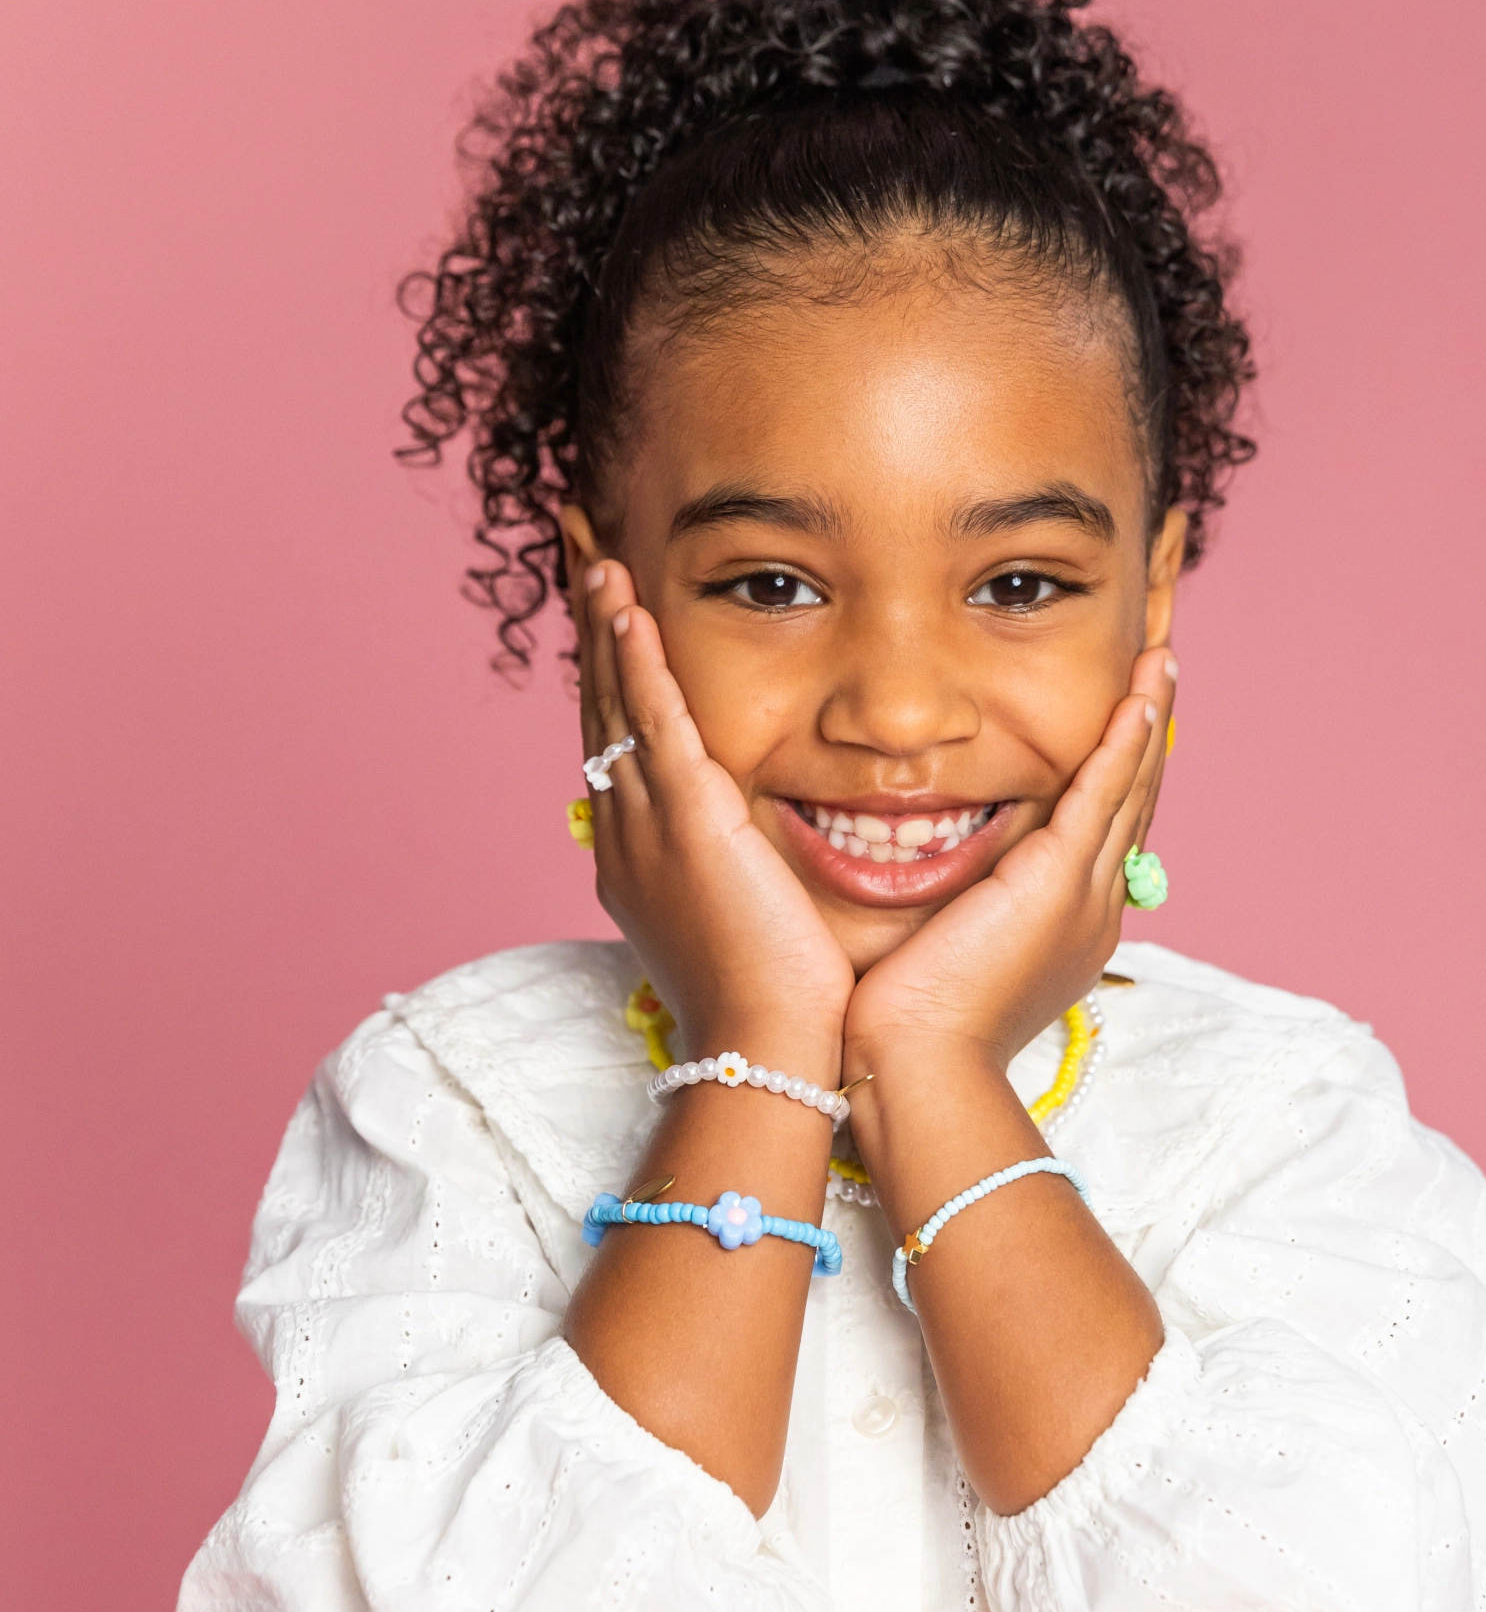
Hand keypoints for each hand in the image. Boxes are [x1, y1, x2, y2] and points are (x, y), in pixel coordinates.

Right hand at [576, 560, 853, 1061]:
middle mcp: (628, 837)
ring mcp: (649, 828)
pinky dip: (637, 663)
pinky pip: (653, 724)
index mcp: (642, 861)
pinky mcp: (688, 825)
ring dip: (604, 627)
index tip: (611, 621)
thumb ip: (742, 875)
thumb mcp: (744, 924)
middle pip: (601, 711)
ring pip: (616, 705)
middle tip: (582, 560)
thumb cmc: (776, 1010)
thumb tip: (756, 854)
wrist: (769, 1054)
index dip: (613, 681)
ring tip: (595, 557)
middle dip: (593, 635)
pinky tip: (628, 607)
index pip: (621, 747)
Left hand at [842, 646, 1175, 1076]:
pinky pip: (1103, 795)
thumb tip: (933, 881)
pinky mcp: (1059, 883)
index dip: (1115, 771)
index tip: (1120, 720)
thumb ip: (950, 907)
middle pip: (1131, 802)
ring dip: (1147, 718)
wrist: (916, 1066)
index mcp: (1065, 928)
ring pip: (1129, 788)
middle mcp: (1090, 908)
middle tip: (1158, 669)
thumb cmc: (907, 1028)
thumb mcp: (939, 952)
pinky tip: (1137, 695)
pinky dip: (1123, 742)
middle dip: (1145, 732)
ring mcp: (1082, 895)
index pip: (1100, 831)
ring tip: (1162, 659)